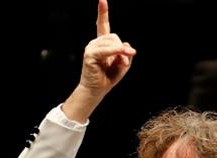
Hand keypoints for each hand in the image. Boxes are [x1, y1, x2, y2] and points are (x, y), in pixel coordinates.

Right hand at [62, 0, 136, 121]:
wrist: (97, 90)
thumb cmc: (109, 77)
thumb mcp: (123, 64)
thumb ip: (126, 54)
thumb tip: (126, 47)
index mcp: (103, 43)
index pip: (103, 24)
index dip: (102, 12)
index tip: (102, 0)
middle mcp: (95, 42)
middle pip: (115, 36)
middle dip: (123, 49)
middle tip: (124, 62)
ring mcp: (91, 47)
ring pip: (113, 42)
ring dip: (120, 53)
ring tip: (118, 66)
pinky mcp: (90, 55)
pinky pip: (106, 50)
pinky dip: (115, 53)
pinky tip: (119, 58)